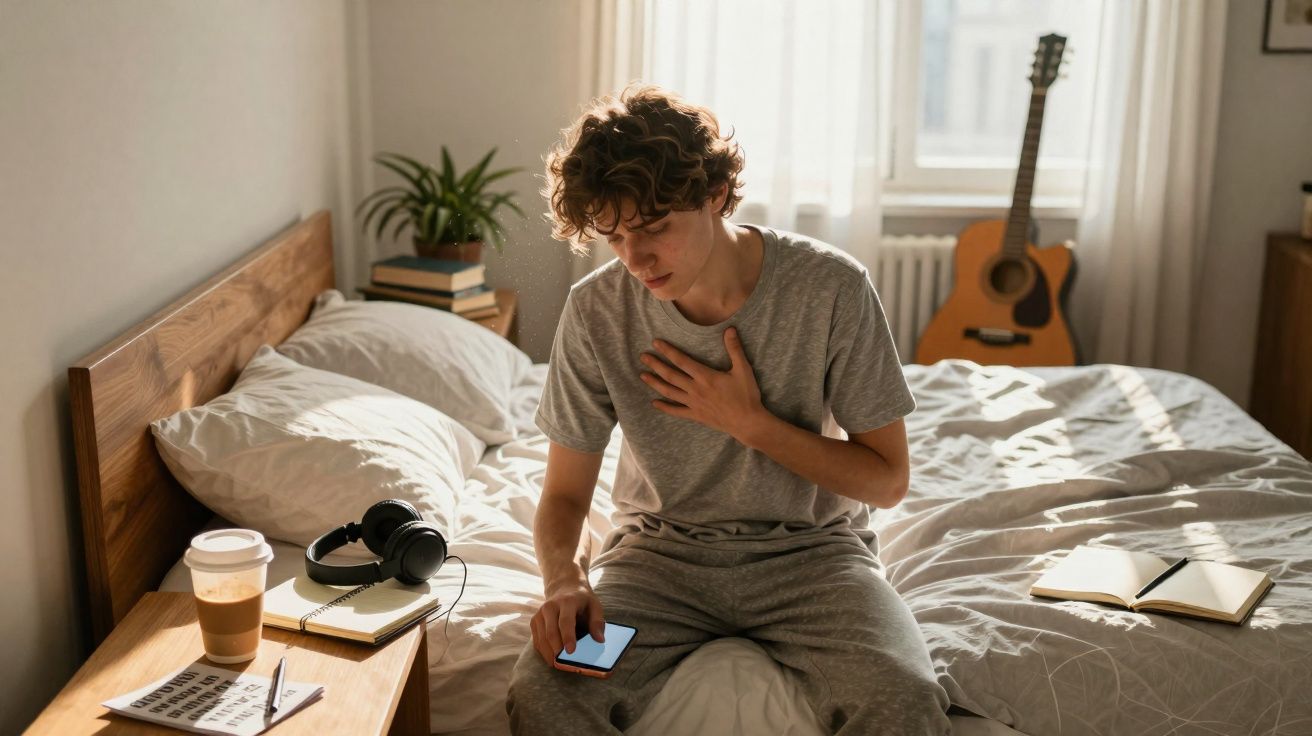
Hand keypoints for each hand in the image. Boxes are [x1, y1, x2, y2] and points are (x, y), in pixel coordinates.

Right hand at [530, 582, 605, 665]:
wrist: (565, 588)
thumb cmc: (582, 601)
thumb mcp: (595, 606)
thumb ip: (598, 622)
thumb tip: (600, 640)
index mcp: (567, 601)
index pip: (565, 621)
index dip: (568, 637)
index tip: (571, 652)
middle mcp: (550, 606)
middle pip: (551, 632)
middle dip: (556, 650)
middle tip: (563, 665)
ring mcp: (540, 614)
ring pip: (541, 638)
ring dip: (549, 654)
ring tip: (558, 665)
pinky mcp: (534, 621)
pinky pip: (537, 640)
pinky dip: (543, 651)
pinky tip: (551, 659)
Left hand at [639, 327, 767, 441]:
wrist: (747, 422)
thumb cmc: (746, 395)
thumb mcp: (743, 369)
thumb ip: (734, 349)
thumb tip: (729, 329)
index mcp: (705, 377)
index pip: (682, 361)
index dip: (668, 351)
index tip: (656, 343)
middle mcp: (695, 389)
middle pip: (671, 375)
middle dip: (655, 365)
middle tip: (643, 356)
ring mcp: (694, 403)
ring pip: (669, 392)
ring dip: (655, 383)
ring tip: (643, 376)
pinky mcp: (696, 415)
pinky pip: (676, 411)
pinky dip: (664, 407)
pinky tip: (654, 403)